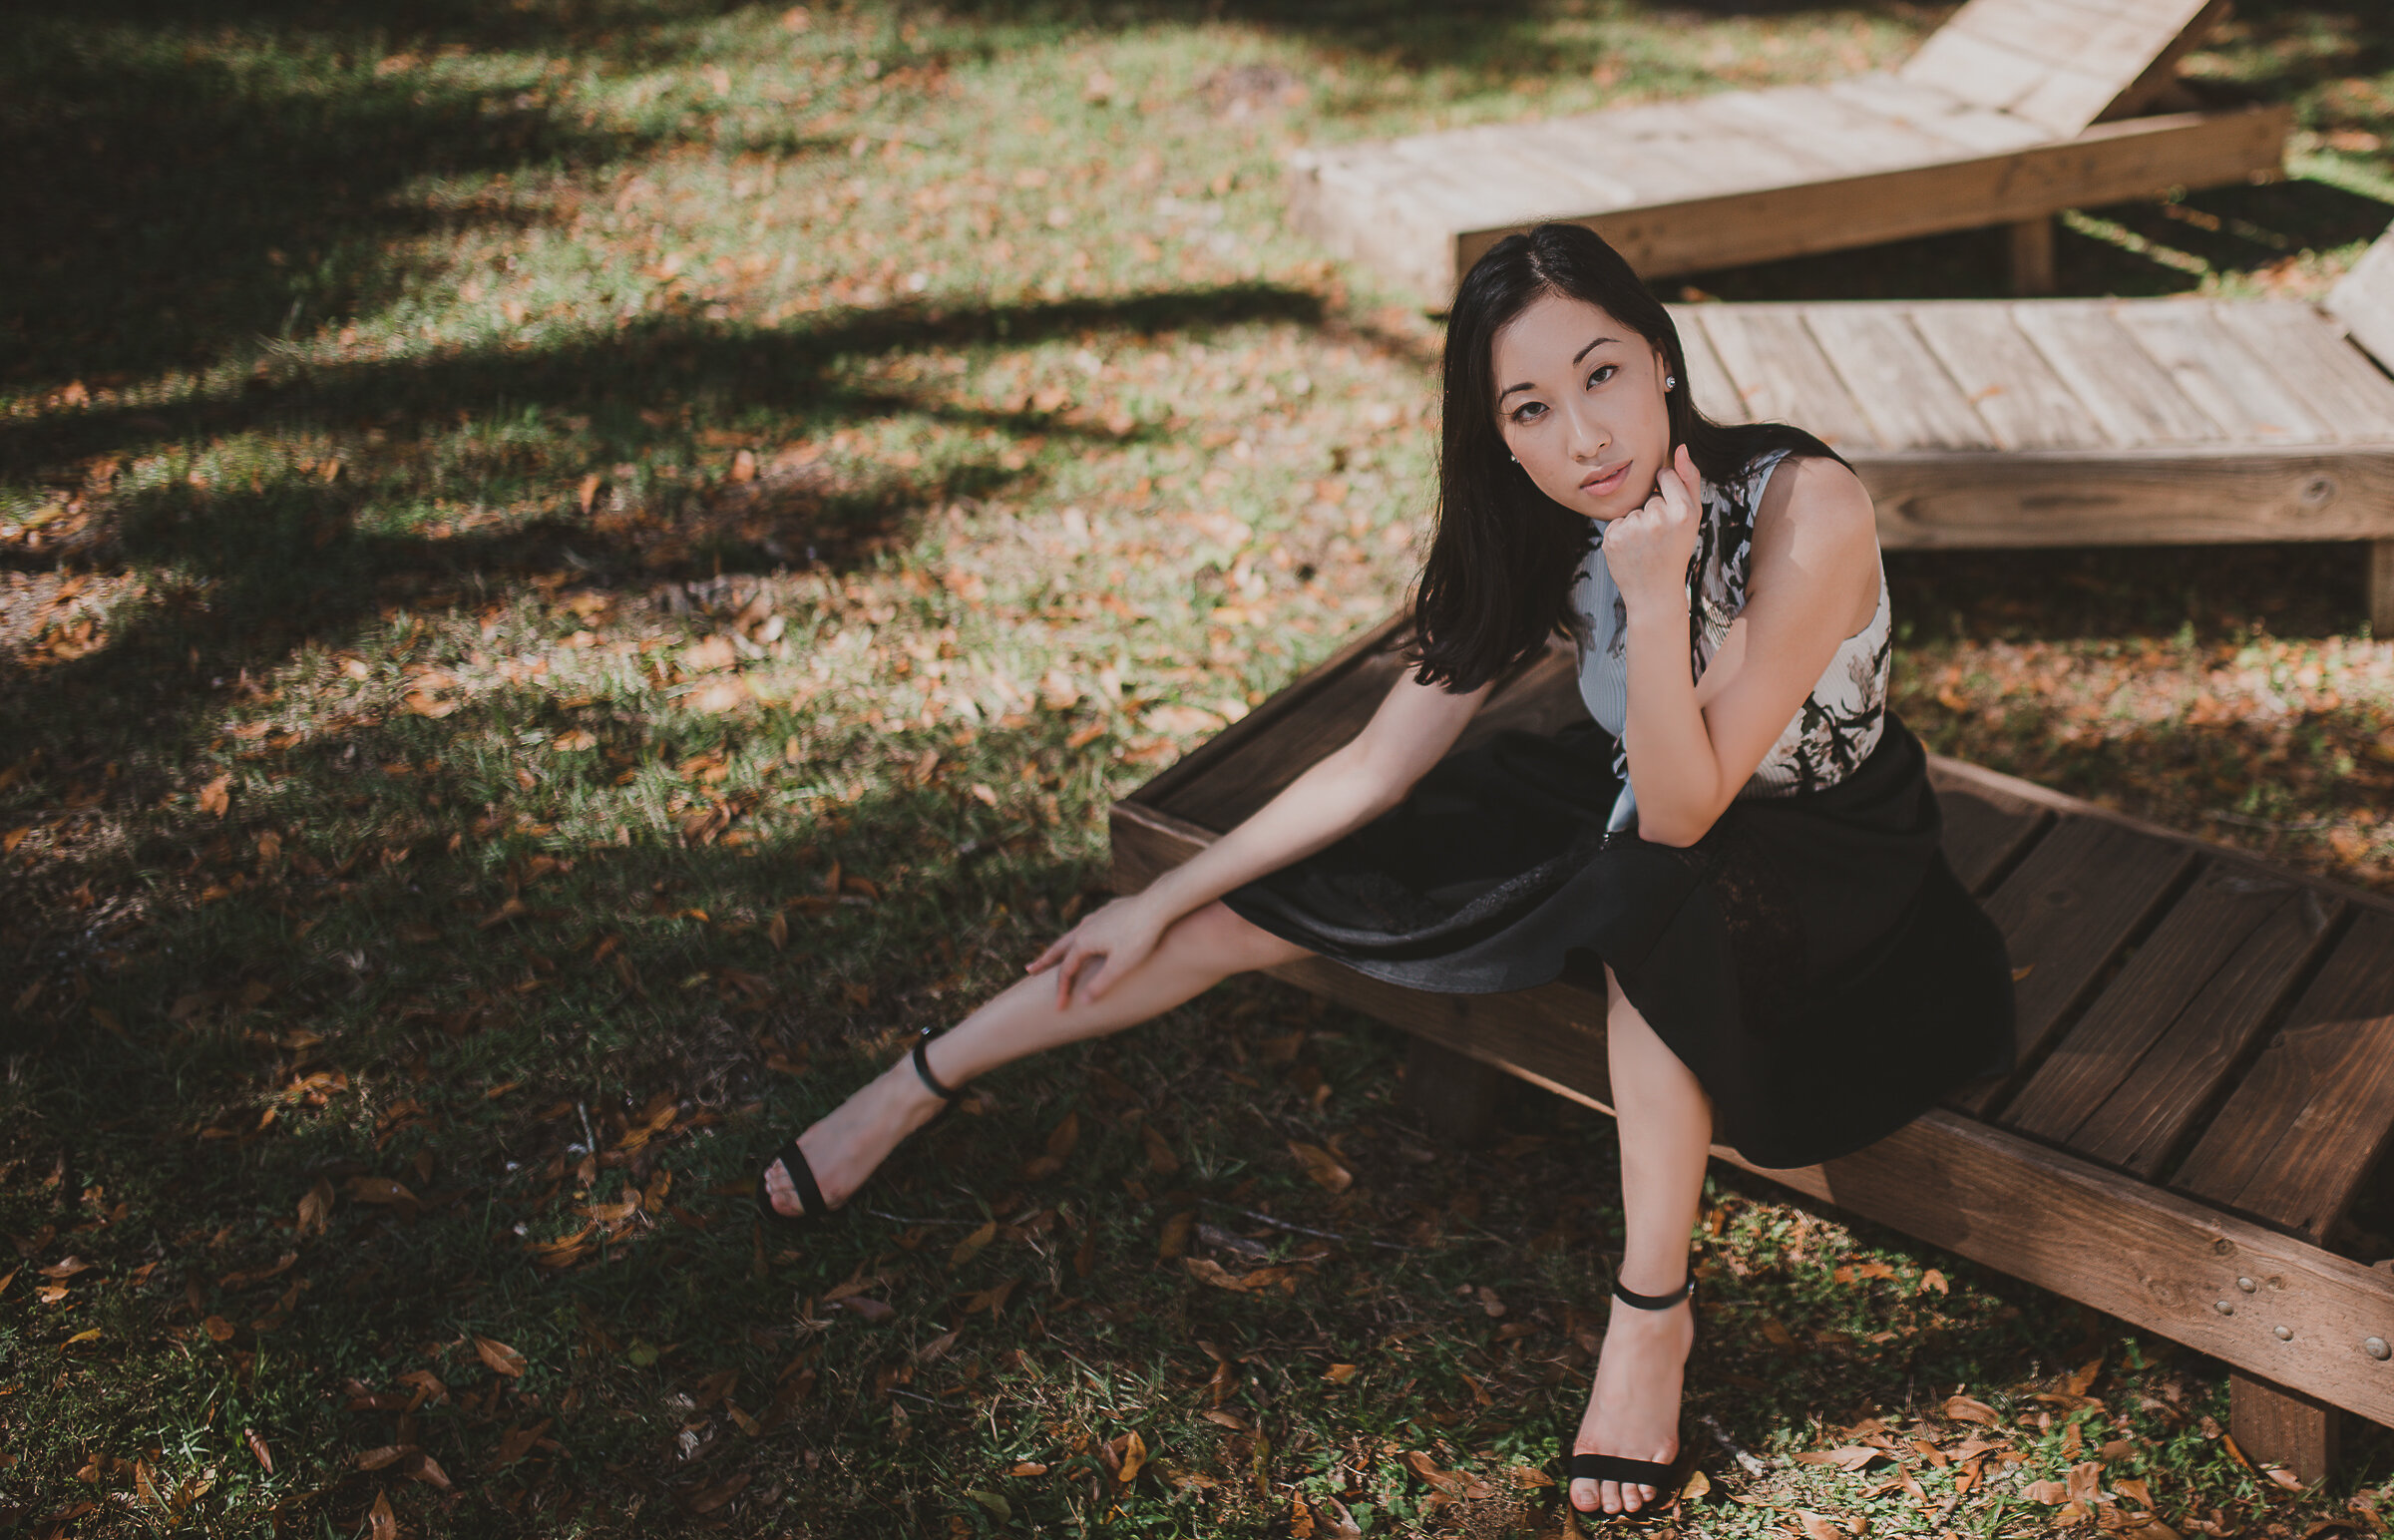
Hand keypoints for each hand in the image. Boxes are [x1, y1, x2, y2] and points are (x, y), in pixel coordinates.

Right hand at [1025, 895, 1162, 1008]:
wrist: (1159, 904)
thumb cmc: (1141, 936)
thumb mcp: (1121, 965)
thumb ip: (1101, 984)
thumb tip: (1083, 1001)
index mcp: (1084, 942)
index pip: (1066, 970)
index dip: (1061, 990)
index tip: (1059, 1007)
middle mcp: (1086, 927)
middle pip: (1060, 948)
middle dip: (1045, 960)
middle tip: (1029, 969)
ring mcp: (1098, 917)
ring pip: (1074, 934)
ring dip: (1063, 946)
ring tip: (1055, 952)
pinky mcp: (1111, 911)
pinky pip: (1090, 925)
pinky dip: (1082, 935)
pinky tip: (1087, 933)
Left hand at [1602, 444, 1700, 615]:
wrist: (1655, 592)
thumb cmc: (1676, 550)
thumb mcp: (1693, 517)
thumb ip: (1690, 479)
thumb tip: (1681, 447)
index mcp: (1683, 512)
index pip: (1666, 475)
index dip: (1666, 490)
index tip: (1669, 511)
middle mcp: (1658, 519)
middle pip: (1648, 495)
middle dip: (1653, 511)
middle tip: (1660, 538)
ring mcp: (1633, 529)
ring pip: (1632, 509)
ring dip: (1637, 523)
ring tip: (1646, 546)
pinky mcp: (1612, 538)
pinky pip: (1616, 521)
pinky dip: (1622, 533)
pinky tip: (1631, 550)